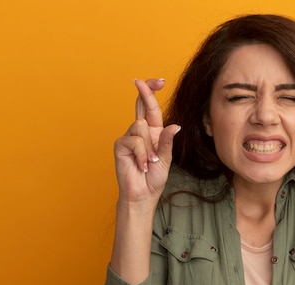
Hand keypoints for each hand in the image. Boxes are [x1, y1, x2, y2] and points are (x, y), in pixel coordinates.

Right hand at [113, 79, 180, 202]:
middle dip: (144, 92)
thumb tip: (175, 126)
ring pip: (141, 127)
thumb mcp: (165, 159)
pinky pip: (135, 141)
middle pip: (141, 105)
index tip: (159, 81)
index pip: (151, 108)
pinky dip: (142, 154)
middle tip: (140, 80)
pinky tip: (142, 165)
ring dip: (149, 147)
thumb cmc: (154, 177)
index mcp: (153, 132)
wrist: (142, 194)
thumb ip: (167, 142)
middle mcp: (140, 131)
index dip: (153, 92)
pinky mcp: (120, 145)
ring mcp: (129, 137)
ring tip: (150, 162)